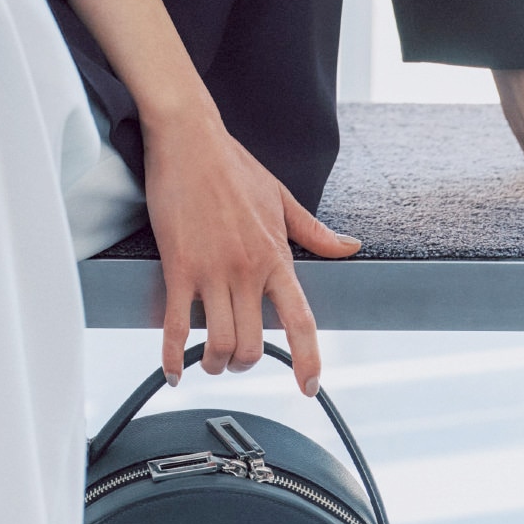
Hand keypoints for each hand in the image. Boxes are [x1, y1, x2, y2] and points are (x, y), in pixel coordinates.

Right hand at [142, 103, 359, 396]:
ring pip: (218, 342)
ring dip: (213, 363)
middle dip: (244, 362)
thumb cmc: (233, 164)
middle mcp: (248, 268)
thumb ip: (315, 232)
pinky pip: (175, 326)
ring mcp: (212, 270)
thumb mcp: (281, 197)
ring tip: (208, 359)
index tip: (309, 387)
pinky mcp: (178, 266)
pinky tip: (174, 371)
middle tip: (236, 360)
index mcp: (276, 254)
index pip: (301, 319)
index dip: (308, 360)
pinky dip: (173, 358)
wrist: (189, 137)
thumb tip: (350, 247)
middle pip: (252, 343)